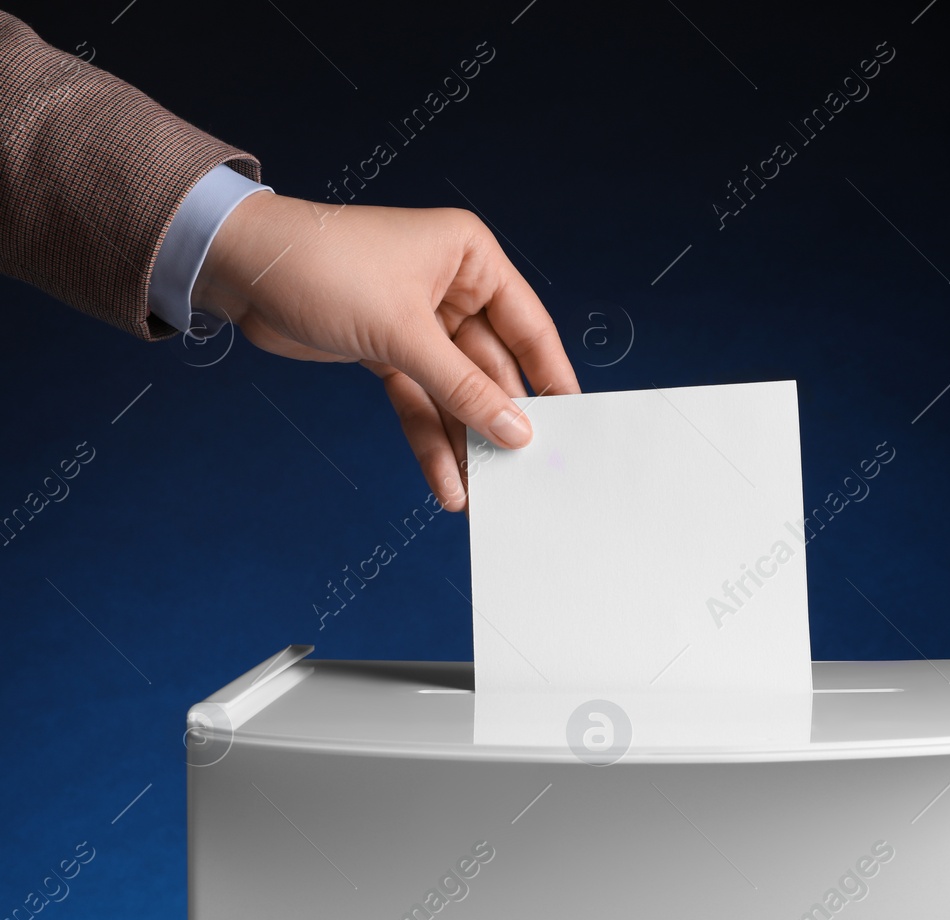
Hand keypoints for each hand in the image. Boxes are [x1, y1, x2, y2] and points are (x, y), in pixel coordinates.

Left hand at [192, 191, 578, 510]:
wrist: (236, 267)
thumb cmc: (322, 266)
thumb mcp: (403, 332)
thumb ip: (464, 387)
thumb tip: (516, 431)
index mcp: (470, 257)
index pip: (528, 326)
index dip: (551, 377)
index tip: (573, 423)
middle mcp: (451, 287)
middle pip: (492, 367)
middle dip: (500, 421)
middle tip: (524, 472)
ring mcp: (418, 322)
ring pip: (455, 392)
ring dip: (464, 441)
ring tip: (484, 492)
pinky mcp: (386, 350)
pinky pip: (420, 402)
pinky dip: (431, 440)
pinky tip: (446, 481)